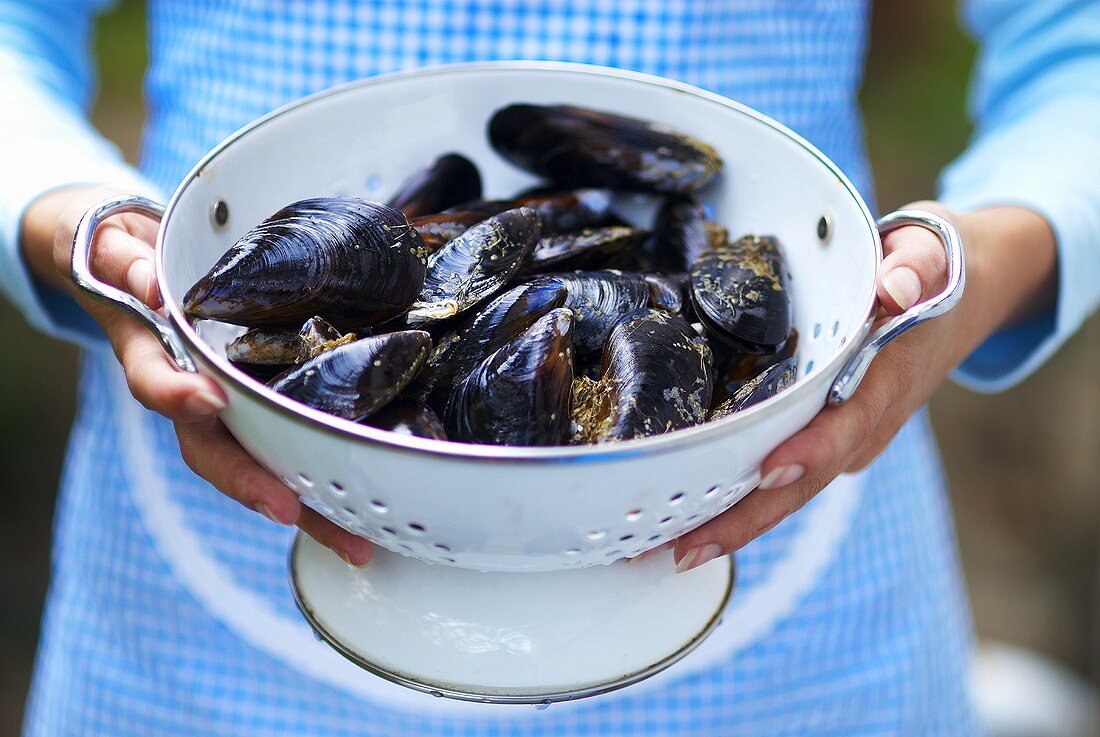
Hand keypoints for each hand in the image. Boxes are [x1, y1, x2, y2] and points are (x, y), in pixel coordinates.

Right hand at [22, 185, 372, 565]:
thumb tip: (150, 283)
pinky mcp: (260, 411)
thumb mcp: (113, 249)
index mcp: (151, 357)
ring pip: (260, 467)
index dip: (178, 395)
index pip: (156, 382)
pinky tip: (363, 513)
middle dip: (255, 486)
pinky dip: (321, 485)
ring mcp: (226, 411)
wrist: (131, 274)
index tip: (207, 399)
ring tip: (353, 544)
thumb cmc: (126, 262)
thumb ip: (124, 262)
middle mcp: (190, 396)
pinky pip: (287, 451)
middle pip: (218, 453)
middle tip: (293, 512)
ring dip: (305, 510)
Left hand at [669, 201, 1057, 571]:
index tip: (768, 473)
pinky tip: (691, 518)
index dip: (811, 453)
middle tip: (685, 550)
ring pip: (790, 488)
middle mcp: (866, 423)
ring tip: (671, 550)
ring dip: (734, 523)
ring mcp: (848, 438)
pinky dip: (742, 500)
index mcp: (887, 381)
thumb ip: (917, 265)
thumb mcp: (931, 252)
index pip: (847, 425)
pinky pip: (785, 475)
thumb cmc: (934, 272)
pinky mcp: (829, 437)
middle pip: (806, 481)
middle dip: (747, 520)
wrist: (961, 297)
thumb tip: (896, 285)